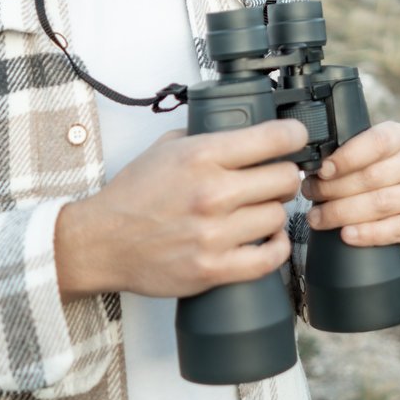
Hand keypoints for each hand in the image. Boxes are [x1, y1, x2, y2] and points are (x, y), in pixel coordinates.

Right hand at [54, 119, 306, 299]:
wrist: (102, 242)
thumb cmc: (132, 196)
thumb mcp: (165, 148)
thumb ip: (204, 136)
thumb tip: (241, 131)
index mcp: (202, 156)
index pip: (274, 139)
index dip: (295, 135)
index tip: (297, 138)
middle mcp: (212, 193)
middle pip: (285, 179)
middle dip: (284, 176)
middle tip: (274, 179)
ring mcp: (215, 234)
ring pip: (279, 217)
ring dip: (273, 212)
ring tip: (257, 211)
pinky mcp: (214, 268)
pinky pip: (270, 257)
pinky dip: (275, 247)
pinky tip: (267, 238)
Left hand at [301, 121, 399, 248]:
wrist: (376, 204)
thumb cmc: (357, 173)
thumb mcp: (351, 156)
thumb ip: (337, 153)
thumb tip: (312, 161)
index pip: (377, 142)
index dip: (348, 157)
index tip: (323, 170)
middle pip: (374, 176)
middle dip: (335, 188)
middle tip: (310, 194)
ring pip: (382, 203)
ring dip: (344, 212)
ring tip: (318, 218)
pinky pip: (398, 228)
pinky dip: (369, 234)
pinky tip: (347, 235)